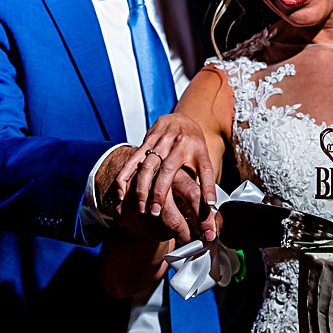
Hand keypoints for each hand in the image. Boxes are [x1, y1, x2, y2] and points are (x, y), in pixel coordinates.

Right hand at [111, 114, 217, 243]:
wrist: (181, 119)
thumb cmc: (193, 145)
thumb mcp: (204, 160)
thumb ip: (206, 181)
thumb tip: (211, 206)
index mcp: (196, 148)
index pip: (203, 170)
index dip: (206, 188)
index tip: (208, 205)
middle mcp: (177, 143)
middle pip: (168, 170)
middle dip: (160, 193)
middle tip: (156, 213)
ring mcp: (159, 141)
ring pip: (148, 166)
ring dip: (142, 188)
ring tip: (141, 208)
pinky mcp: (146, 141)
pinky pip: (133, 161)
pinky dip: (125, 177)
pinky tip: (121, 194)